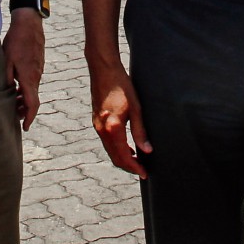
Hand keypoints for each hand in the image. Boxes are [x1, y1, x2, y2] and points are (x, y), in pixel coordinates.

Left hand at [5, 11, 44, 129]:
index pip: (32, 104)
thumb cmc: (16, 40)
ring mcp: (38, 70)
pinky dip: (25, 88)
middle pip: (32, 99)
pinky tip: (16, 86)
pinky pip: (32, 81)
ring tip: (12, 102)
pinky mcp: (38, 64)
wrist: (29, 24)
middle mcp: (36, 76)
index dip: (29, 117)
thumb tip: (6, 92)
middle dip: (24, 110)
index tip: (25, 127)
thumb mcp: (6, 60)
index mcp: (29, 78)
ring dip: (23, 98)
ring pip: (32, 90)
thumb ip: (7, 78)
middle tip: (14, 116)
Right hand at [87, 54, 151, 178]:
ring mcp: (97, 126)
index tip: (145, 173)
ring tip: (137, 161)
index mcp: (112, 127)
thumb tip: (147, 150)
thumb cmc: (121, 86)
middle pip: (115, 157)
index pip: (124, 156)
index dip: (135, 167)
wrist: (103, 70)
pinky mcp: (96, 121)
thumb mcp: (136, 108)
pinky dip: (116, 149)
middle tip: (142, 171)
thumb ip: (140, 131)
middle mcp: (102, 130)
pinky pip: (106, 142)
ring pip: (110, 151)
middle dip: (129, 167)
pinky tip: (127, 147)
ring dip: (122, 159)